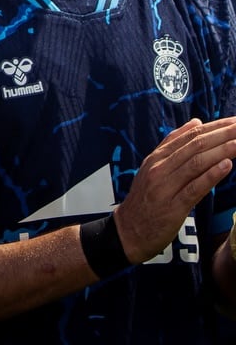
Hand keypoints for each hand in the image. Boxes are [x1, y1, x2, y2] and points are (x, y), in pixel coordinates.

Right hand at [113, 117, 235, 261]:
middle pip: (195, 146)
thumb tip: (196, 122)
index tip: (235, 121)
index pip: (189, 136)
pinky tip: (227, 165)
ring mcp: (165, 186)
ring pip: (196, 163)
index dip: (215, 127)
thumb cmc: (145, 201)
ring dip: (222, 150)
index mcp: (157, 157)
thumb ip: (173, 145)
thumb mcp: (153, 168)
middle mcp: (160, 167)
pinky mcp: (173, 206)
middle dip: (223, 135)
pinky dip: (211, 175)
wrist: (127, 231)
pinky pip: (194, 188)